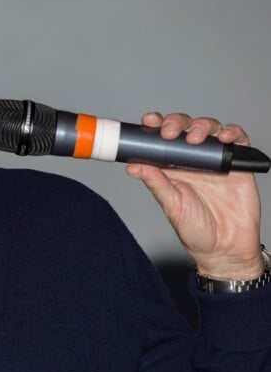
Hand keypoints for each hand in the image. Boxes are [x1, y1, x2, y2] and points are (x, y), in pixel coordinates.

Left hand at [125, 112, 263, 279]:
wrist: (226, 250)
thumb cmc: (195, 230)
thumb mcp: (172, 206)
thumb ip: (156, 184)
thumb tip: (133, 166)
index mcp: (172, 167)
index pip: (162, 138)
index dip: (156, 125)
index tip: (148, 121)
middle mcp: (193, 159)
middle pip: (185, 128)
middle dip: (176, 122)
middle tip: (170, 132)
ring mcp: (215, 160)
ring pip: (209, 128)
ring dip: (201, 126)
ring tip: (195, 138)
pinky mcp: (237, 164)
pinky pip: (238, 140)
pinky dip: (231, 133)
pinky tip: (224, 138)